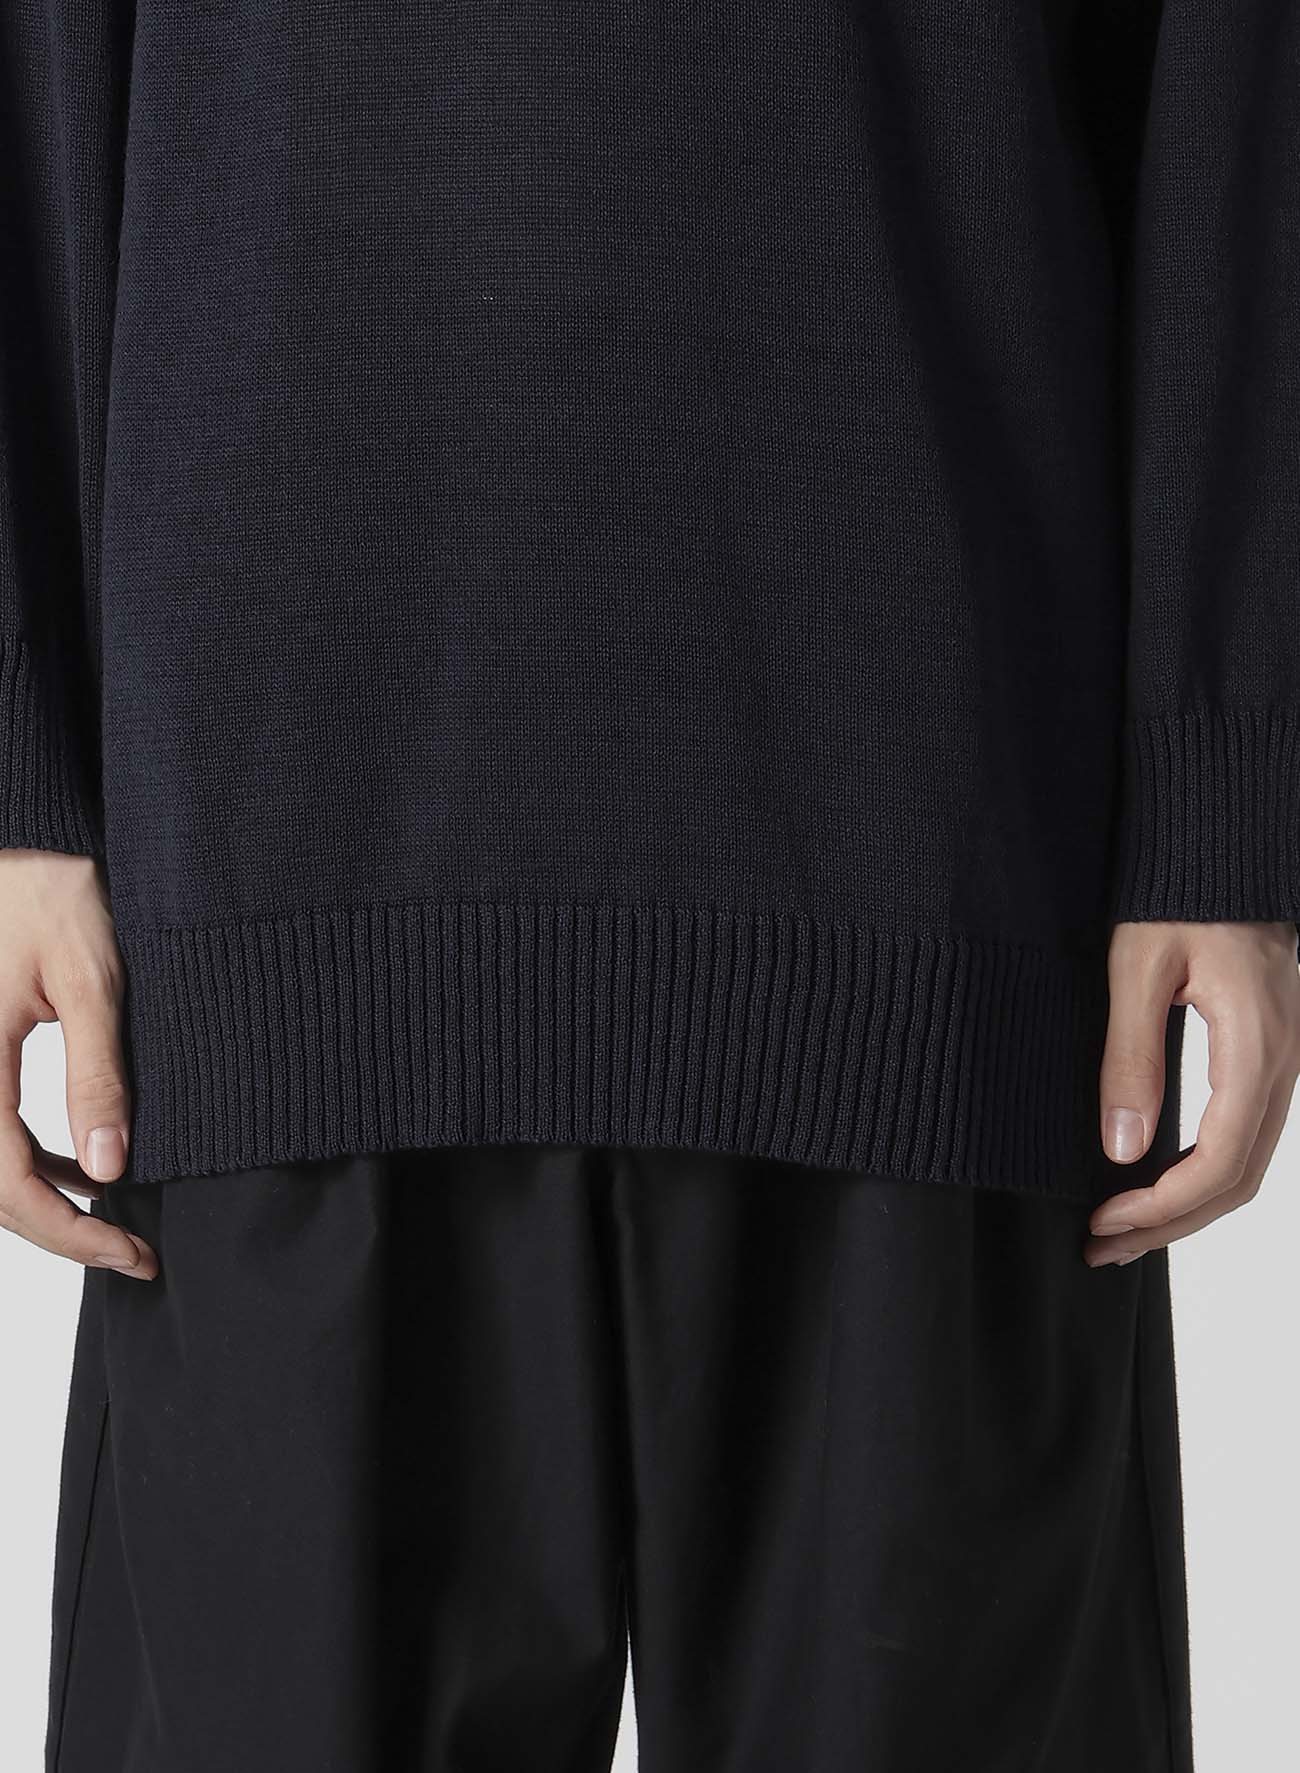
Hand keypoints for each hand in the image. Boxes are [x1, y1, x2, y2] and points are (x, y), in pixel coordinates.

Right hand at [0, 848, 155, 1276]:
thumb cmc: (53, 893)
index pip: (5, 1182)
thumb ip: (98, 1075)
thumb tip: (111, 1170)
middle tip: (134, 1253)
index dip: (66, 1232)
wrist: (24, 844)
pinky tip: (83, 1166)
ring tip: (117, 1220)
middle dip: (60, 1232)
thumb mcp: (89, 980)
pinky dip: (32, 1162)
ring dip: (44, 1202)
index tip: (129, 1252)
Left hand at [1087, 920, 1299, 1265]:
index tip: (1102, 1221)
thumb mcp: (1138, 967)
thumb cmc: (1180, 895)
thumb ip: (1131, 1055)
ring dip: (1186, 1207)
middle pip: (1236, 1180)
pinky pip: (1247, 1135)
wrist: (1225, 851)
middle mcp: (1282, 1065)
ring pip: (1246, 1164)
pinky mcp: (1269, 1057)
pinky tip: (1157, 1183)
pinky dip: (1204, 1174)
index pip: (1218, 1162)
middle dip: (1168, 1224)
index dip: (1160, 1206)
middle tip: (1101, 1247)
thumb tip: (1122, 1148)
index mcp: (1255, 1047)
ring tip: (1121, 1231)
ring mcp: (1283, 1063)